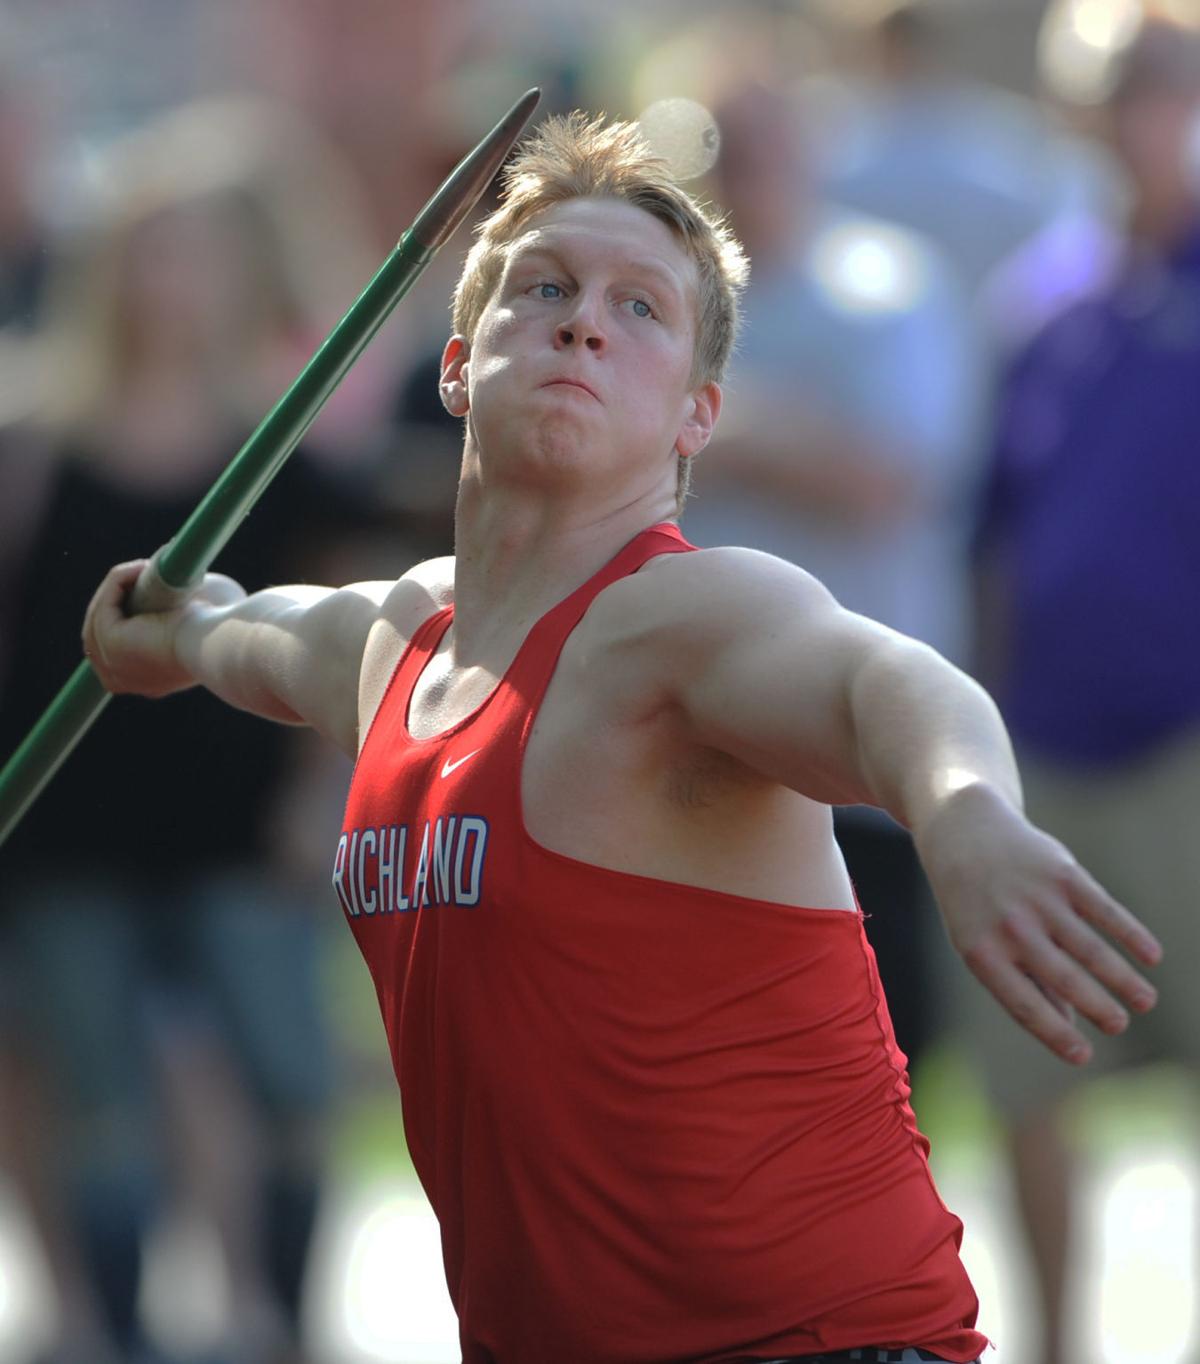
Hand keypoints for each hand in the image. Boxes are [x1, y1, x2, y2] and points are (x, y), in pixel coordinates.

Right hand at [82, 558, 244, 697]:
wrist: (218, 648)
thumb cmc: (219, 640)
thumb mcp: (197, 635)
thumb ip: (186, 625)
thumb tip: (189, 598)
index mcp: (143, 682)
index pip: (118, 648)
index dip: (125, 617)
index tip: (141, 594)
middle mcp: (120, 679)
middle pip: (101, 633)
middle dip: (115, 601)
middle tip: (139, 575)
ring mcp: (110, 664)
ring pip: (101, 616)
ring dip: (118, 587)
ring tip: (144, 568)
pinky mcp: (109, 643)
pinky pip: (105, 604)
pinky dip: (118, 581)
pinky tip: (140, 568)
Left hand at [916, 782, 1161, 1064]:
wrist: (964, 833)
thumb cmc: (974, 904)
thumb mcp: (979, 945)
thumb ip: (1020, 984)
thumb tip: (1067, 1030)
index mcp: (982, 953)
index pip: (1024, 1004)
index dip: (1055, 1034)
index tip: (1084, 1056)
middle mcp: (1010, 928)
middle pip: (1064, 978)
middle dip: (1098, 1007)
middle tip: (1120, 1025)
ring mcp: (1037, 899)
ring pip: (1090, 948)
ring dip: (1123, 978)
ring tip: (1146, 1002)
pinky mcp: (1062, 873)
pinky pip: (1104, 910)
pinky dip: (1131, 934)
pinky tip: (1151, 956)